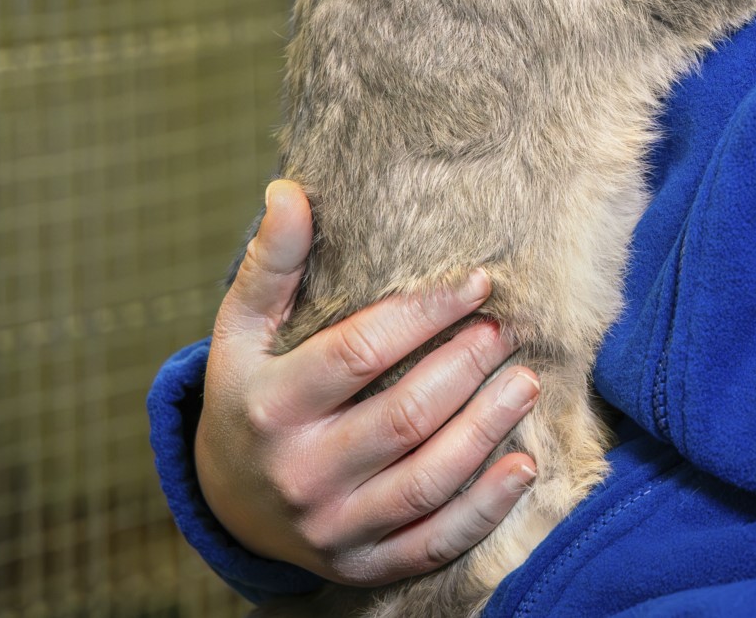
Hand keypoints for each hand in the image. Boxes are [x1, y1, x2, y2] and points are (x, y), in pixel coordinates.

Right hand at [194, 180, 538, 585]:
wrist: (229, 502)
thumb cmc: (250, 395)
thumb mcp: (242, 333)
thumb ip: (271, 264)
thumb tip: (289, 191)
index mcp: (270, 407)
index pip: (359, 353)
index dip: (425, 313)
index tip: (478, 282)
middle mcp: (300, 473)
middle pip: (403, 416)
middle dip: (466, 366)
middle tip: (506, 330)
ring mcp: (332, 527)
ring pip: (427, 479)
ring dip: (487, 427)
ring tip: (526, 380)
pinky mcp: (362, 564)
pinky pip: (433, 540)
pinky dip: (485, 507)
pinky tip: (523, 465)